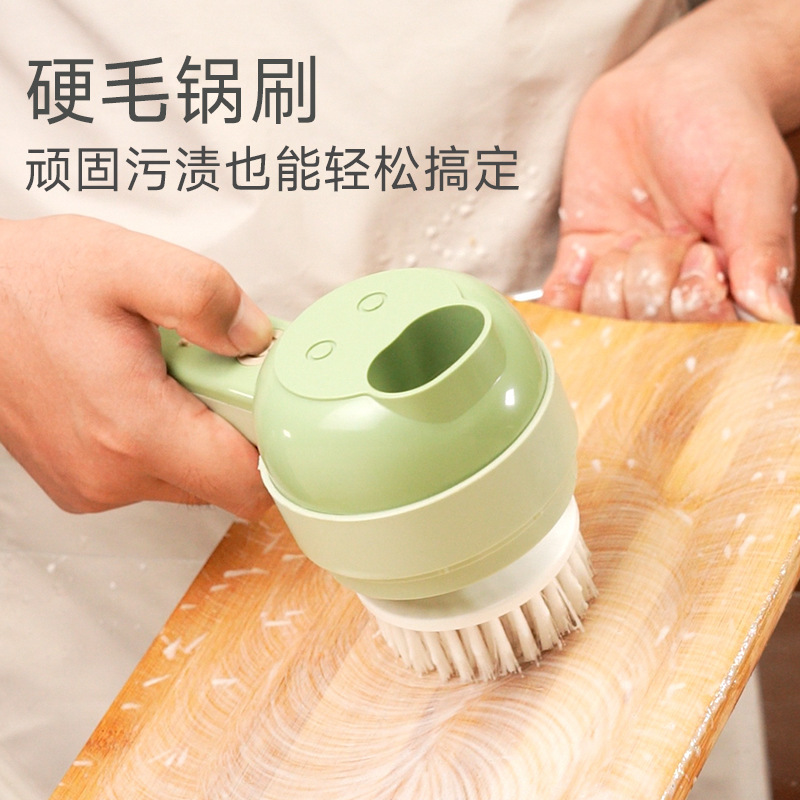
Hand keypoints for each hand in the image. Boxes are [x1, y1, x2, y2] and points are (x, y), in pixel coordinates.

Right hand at [0, 215, 273, 518]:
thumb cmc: (25, 284)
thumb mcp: (125, 261)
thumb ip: (205, 296)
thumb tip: (257, 338)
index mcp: (133, 430)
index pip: (248, 485)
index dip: (278, 443)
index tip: (269, 398)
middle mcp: (113, 475)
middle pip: (225, 479)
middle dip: (236, 424)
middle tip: (211, 365)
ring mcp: (95, 485)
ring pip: (193, 477)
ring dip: (199, 429)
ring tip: (167, 370)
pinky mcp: (84, 483)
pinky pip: (155, 472)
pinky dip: (166, 436)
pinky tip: (141, 388)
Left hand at [542, 0, 798, 322]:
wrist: (668, 86)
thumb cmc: (725, 127)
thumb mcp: (755, 182)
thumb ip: (761, 248)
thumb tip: (774, 316)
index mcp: (724, 281)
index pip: (702, 332)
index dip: (694, 302)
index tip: (701, 255)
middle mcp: (671, 287)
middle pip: (646, 328)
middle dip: (651, 283)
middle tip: (669, 237)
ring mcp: (624, 275)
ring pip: (601, 318)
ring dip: (609, 280)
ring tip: (630, 238)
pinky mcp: (582, 258)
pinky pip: (563, 302)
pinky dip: (563, 297)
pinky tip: (582, 260)